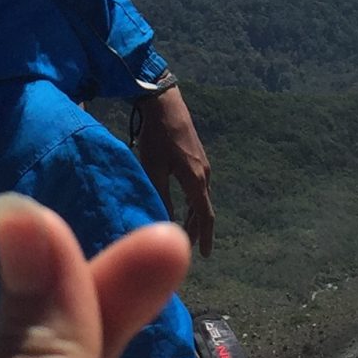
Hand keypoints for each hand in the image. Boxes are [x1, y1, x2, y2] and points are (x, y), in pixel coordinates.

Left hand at [135, 85, 216, 257]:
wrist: (164, 102)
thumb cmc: (155, 136)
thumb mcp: (153, 169)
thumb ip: (160, 197)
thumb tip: (165, 223)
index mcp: (195, 179)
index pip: (205, 215)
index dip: (203, 236)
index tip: (204, 255)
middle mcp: (204, 173)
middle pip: (204, 209)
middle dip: (197, 229)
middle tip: (189, 247)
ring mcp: (202, 164)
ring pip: (201, 198)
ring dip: (194, 216)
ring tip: (184, 231)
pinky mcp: (196, 157)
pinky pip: (198, 187)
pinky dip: (192, 202)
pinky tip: (183, 206)